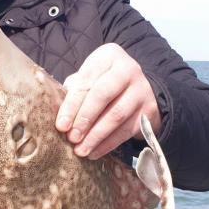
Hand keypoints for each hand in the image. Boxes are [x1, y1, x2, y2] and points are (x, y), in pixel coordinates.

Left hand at [55, 43, 161, 159]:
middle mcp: (128, 69)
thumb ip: (74, 91)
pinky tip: (94, 152)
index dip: (72, 105)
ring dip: (95, 136)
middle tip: (71, 138)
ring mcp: (141, 90)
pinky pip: (126, 130)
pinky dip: (108, 144)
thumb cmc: (102, 83)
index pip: (86, 81)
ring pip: (116, 115)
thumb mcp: (89, 78)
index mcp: (108, 56)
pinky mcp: (148, 111)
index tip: (61, 126)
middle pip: (102, 95)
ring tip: (81, 150)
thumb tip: (60, 119)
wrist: (137, 89)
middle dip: (84, 119)